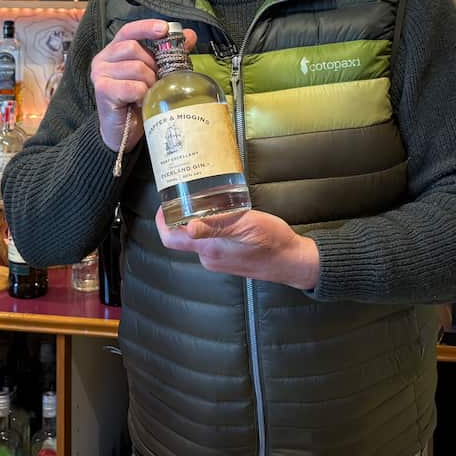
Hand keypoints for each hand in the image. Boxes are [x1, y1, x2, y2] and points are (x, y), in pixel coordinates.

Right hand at [91, 19, 196, 150]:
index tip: (164, 29)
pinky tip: (140, 102)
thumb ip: (169, 54)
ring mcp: (100, 74)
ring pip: (136, 67)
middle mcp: (103, 59)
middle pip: (133, 48)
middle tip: (156, 81)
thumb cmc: (137, 100)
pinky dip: (142, 94)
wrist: (122, 131)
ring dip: (149, 82)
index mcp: (114, 51)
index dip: (146, 27)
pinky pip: (133, 86)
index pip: (128, 30)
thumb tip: (190, 35)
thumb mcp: (155, 74)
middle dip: (152, 64)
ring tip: (148, 94)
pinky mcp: (102, 90)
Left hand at [155, 208, 320, 290]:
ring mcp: (219, 259)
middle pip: (183, 236)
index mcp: (210, 249)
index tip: (164, 203)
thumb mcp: (247, 227)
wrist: (293, 262)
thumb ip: (218, 226)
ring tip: (208, 200)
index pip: (171, 239)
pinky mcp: (229, 258)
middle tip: (188, 193)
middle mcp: (210, 257)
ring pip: (198, 237)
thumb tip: (190, 227)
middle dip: (183, 214)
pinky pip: (212, 241)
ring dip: (199, 219)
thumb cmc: (273, 243)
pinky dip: (212, 227)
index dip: (162, 221)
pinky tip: (225, 215)